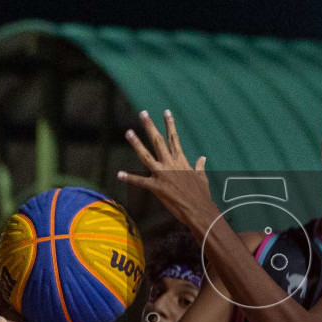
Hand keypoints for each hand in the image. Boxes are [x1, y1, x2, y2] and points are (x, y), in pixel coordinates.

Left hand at [116, 110, 217, 234]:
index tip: (166, 112)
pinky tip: (119, 174)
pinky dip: (129, 178)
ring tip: (128, 132)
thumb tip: (202, 158)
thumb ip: (199, 166)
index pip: (174, 138)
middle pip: (158, 141)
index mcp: (181, 160)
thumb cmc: (202, 195)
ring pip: (146, 155)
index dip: (170, 124)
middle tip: (143, 113)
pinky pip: (140, 181)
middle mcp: (170, 164)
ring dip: (136, 143)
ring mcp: (162, 174)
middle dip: (150, 126)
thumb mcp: (202, 177)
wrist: (199, 210)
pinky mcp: (156, 187)